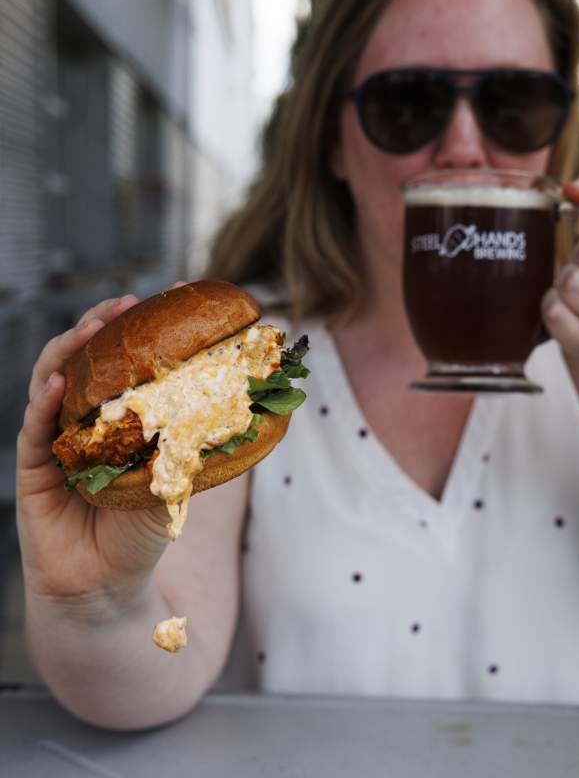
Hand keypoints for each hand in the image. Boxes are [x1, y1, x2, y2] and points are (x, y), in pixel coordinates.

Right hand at [17, 285, 185, 611]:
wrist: (108, 586)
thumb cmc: (141, 531)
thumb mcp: (177, 480)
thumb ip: (194, 444)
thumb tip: (240, 405)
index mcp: (116, 419)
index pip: (122, 362)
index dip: (134, 330)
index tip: (157, 298)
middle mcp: (82, 422)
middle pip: (83, 362)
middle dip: (98, 327)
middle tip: (122, 305)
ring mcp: (54, 442)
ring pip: (52, 384)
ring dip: (69, 353)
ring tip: (90, 329)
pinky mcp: (33, 470)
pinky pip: (34, 431)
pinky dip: (44, 404)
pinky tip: (58, 383)